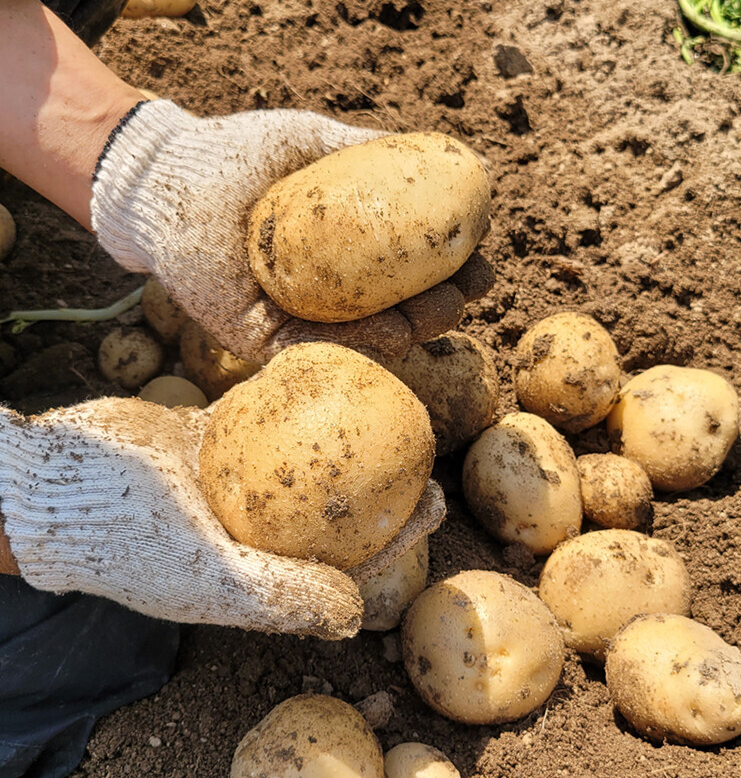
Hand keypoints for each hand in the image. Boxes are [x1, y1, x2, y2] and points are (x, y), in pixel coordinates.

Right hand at [0, 399, 444, 638]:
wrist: (53, 482)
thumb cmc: (128, 535)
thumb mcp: (206, 576)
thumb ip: (280, 597)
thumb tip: (357, 614)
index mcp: (256, 576)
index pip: (345, 563)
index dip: (397, 536)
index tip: (434, 502)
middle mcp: (251, 533)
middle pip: (335, 513)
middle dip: (383, 488)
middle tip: (422, 449)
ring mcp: (231, 487)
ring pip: (305, 468)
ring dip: (346, 445)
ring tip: (385, 407)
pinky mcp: (211, 444)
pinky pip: (265, 424)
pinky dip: (295, 406)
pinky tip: (329, 378)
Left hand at [90, 100, 492, 361]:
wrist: (167, 178)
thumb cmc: (238, 155)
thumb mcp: (313, 145)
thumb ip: (369, 153)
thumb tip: (443, 158)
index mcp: (346, 255)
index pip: (411, 271)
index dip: (455, 268)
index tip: (483, 254)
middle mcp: (330, 294)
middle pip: (403, 312)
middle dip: (448, 305)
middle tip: (472, 286)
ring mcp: (301, 322)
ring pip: (374, 339)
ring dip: (420, 328)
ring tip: (445, 305)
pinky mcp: (268, 342)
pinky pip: (327, 352)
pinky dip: (367, 345)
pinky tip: (398, 329)